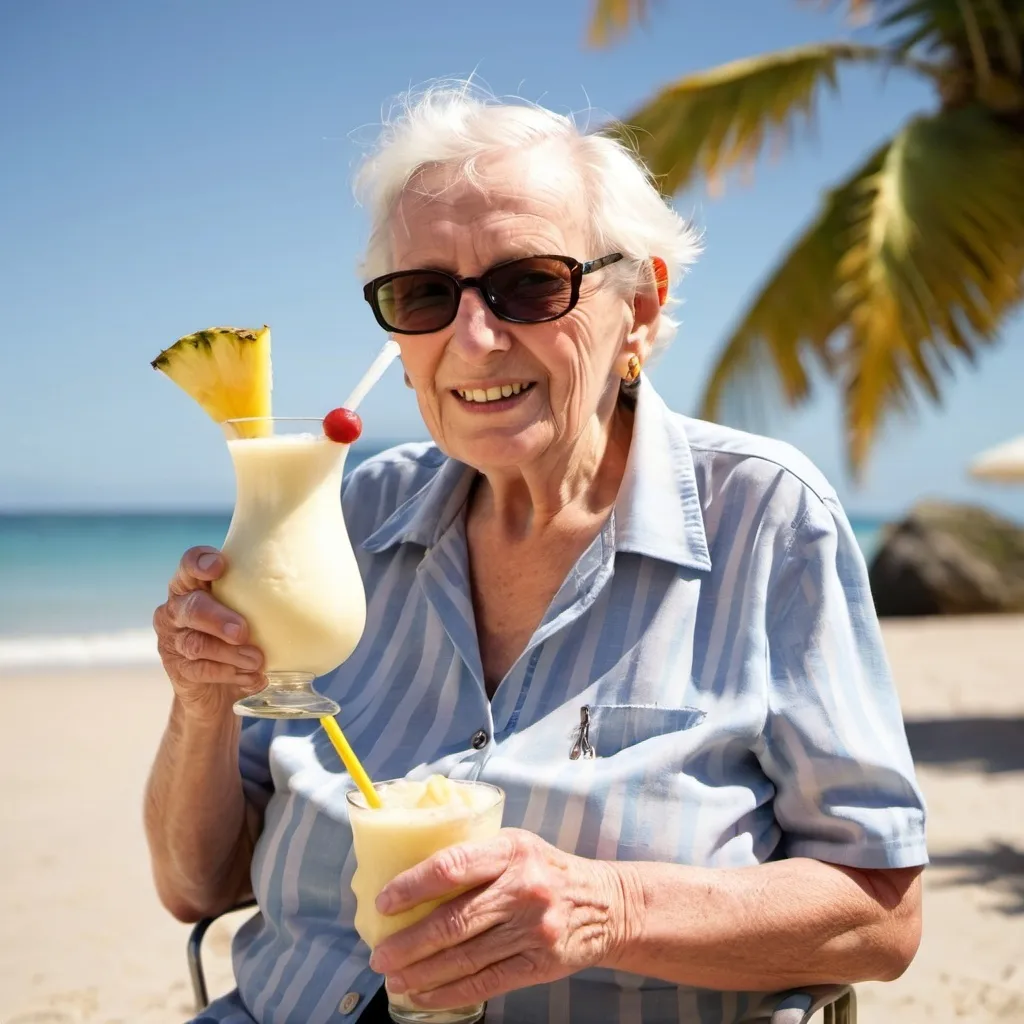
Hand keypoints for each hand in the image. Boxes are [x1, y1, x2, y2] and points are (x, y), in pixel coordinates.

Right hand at [152, 546, 264, 720]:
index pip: (189, 565)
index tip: (219, 566)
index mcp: (193, 586)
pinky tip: (252, 677)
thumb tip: (312, 585)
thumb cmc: (240, 638)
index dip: (199, 563)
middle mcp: (177, 609)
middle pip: (192, 606)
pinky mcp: (178, 669)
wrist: (218, 690)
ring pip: (198, 643)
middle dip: (218, 618)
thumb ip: (262, 598)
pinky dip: (229, 673)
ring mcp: (174, 640)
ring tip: (257, 660)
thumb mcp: (250, 613)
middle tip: (242, 631)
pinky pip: (201, 670)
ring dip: (230, 653)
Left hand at [367, 829, 627, 1007]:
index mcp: (512, 850)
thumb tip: (411, 876)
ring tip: (394, 978)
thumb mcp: (517, 845)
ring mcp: (532, 929)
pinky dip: (449, 993)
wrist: (606, 904)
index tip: (384, 903)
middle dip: (408, 943)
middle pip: (453, 921)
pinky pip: (485, 982)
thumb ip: (475, 855)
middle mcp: (523, 888)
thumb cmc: (547, 870)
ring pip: (465, 957)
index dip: (412, 887)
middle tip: (379, 955)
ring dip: (422, 973)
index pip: (452, 866)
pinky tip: (425, 996)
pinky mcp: (539, 963)